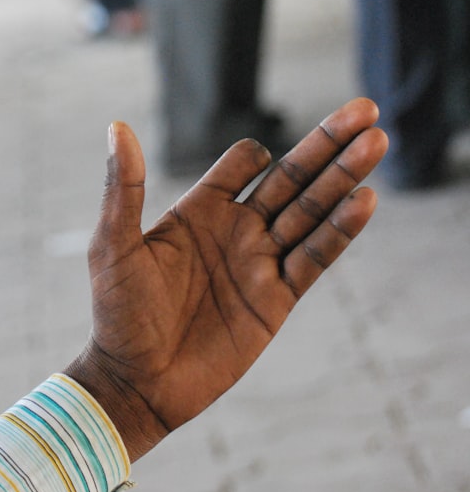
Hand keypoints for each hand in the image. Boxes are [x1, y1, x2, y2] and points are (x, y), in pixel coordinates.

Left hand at [65, 98, 388, 461]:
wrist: (137, 381)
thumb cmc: (116, 313)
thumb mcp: (114, 245)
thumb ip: (123, 188)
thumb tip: (117, 127)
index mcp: (197, 212)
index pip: (241, 165)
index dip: (252, 156)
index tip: (255, 159)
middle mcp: (234, 231)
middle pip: (291, 178)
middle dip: (326, 144)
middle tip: (366, 110)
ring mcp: (259, 263)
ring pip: (311, 211)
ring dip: (344, 177)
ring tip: (378, 141)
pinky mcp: (276, 300)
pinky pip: (315, 258)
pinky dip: (340, 231)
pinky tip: (364, 200)